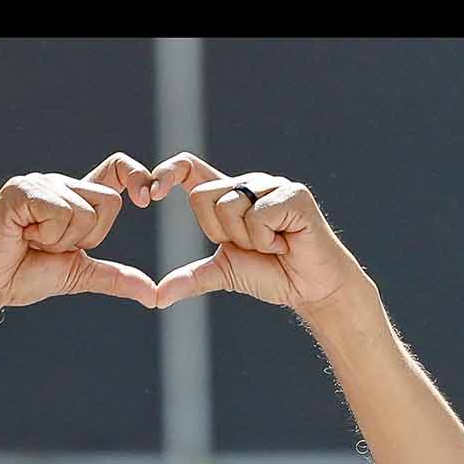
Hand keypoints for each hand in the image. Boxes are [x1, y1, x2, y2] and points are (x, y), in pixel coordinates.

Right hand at [0, 154, 159, 321]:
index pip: (116, 169)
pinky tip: (23, 235)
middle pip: (110, 201)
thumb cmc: (25, 274)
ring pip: (85, 212)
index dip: (137, 175)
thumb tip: (153, 295)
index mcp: (75, 198)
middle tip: (53, 245)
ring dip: (63, 240)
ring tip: (34, 241)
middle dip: (89, 237)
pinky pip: (60, 213)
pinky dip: (47, 235)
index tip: (148, 198)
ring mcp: (39, 183)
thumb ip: (116, 278)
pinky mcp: (21, 190)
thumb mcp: (80, 274)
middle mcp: (59, 184)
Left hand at [148, 153, 367, 312]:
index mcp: (228, 194)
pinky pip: (258, 215)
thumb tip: (157, 297)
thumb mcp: (224, 273)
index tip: (151, 194)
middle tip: (250, 246)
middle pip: (202, 196)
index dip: (166, 172)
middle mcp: (248, 183)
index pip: (188, 166)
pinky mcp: (294, 195)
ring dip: (247, 239)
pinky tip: (287, 242)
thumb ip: (192, 277)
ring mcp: (272, 185)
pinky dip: (268, 240)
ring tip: (273, 244)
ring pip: (230, 205)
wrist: (312, 290)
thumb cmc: (273, 275)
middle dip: (219, 233)